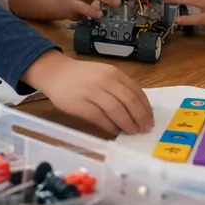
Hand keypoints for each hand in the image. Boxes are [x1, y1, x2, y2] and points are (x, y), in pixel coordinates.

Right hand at [22, 50, 153, 135]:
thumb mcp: (103, 74)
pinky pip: (100, 118)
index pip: (136, 91)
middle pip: (129, 101)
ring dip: (127, 124)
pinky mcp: (80, 104)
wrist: (55, 72)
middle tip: (144, 129)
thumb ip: (119, 87)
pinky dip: (110, 126)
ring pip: (117, 110)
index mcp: (113, 73)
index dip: (145, 107)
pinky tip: (115, 132)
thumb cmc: (81, 76)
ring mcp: (92, 92)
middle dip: (140, 117)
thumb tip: (137, 109)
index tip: (150, 118)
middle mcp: (105, 80)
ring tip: (132, 132)